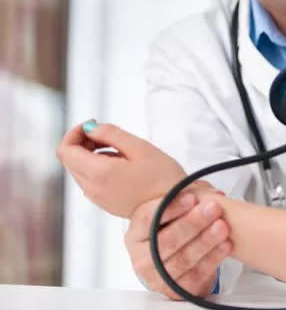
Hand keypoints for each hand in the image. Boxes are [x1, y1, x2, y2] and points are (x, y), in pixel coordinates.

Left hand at [57, 121, 186, 217]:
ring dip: (91, 154)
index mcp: (98, 173)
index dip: (74, 132)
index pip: (65, 150)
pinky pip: (90, 180)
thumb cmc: (163, 176)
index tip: (94, 124)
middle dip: (83, 141)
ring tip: (121, 150)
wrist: (175, 206)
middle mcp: (92, 188)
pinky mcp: (104, 202)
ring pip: (79, 169)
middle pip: (70, 159)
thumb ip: (110, 133)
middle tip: (110, 135)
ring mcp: (97, 198)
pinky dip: (97, 167)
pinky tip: (122, 164)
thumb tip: (89, 128)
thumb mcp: (139, 146)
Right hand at [125, 182, 231, 299]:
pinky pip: (195, 274)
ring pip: (182, 259)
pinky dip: (212, 259)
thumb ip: (193, 196)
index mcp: (137, 231)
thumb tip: (216, 194)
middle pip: (166, 241)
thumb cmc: (173, 228)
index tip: (192, 198)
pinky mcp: (175, 289)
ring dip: (205, 242)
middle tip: (213, 209)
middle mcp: (142, 256)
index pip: (148, 218)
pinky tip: (224, 246)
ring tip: (222, 227)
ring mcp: (157, 276)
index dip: (171, 208)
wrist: (173, 259)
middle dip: (192, 223)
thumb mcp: (177, 209)